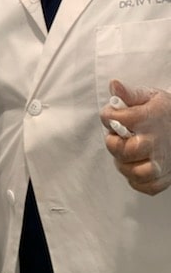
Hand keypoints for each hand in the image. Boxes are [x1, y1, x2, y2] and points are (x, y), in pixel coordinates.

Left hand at [100, 79, 170, 195]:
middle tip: (115, 138)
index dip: (108, 116)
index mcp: (149, 119)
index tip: (109, 115)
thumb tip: (114, 85)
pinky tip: (135, 166)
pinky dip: (136, 181)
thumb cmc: (167, 112)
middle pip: (126, 151)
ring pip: (135, 173)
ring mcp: (162, 162)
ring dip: (123, 164)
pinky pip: (147, 187)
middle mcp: (156, 142)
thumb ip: (130, 94)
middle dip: (114, 144)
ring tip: (124, 154)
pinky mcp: (166, 177)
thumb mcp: (151, 97)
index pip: (118, 119)